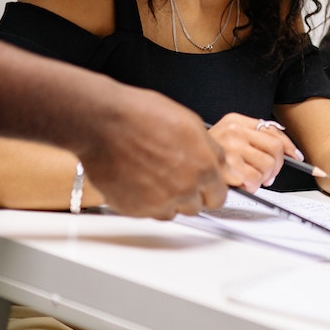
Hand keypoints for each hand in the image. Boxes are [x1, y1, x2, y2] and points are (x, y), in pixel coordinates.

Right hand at [77, 87, 227, 218]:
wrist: (103, 123)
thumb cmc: (142, 116)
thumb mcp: (191, 124)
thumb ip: (213, 153)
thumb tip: (227, 170)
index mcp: (202, 169)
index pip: (218, 197)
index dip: (211, 190)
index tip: (204, 187)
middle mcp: (183, 190)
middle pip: (195, 207)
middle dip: (189, 194)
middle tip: (174, 174)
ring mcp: (157, 203)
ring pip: (170, 212)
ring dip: (167, 199)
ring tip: (153, 174)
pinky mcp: (133, 210)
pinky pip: (146, 213)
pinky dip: (144, 201)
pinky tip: (137, 179)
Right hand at [205, 114, 298, 189]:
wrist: (175, 155)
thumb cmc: (204, 152)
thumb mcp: (228, 135)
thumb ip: (252, 138)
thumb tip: (286, 151)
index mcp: (235, 121)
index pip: (273, 131)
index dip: (288, 147)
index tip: (297, 157)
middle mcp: (233, 131)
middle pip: (275, 149)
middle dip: (276, 166)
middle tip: (268, 175)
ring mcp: (229, 149)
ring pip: (267, 166)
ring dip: (263, 178)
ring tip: (250, 179)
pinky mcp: (226, 168)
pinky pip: (254, 179)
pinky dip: (253, 186)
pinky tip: (242, 183)